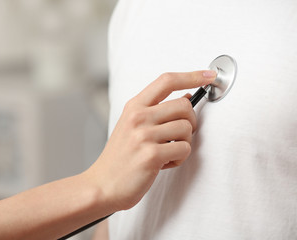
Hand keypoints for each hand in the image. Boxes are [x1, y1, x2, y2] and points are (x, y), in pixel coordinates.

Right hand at [84, 70, 215, 211]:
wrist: (103, 185)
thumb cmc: (120, 157)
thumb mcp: (131, 125)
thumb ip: (156, 110)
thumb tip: (187, 97)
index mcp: (134, 106)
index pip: (166, 81)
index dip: (191, 76)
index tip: (209, 75)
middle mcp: (138, 117)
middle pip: (184, 105)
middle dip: (190, 121)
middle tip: (180, 135)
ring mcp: (144, 135)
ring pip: (186, 128)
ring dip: (184, 143)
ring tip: (167, 152)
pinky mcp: (151, 155)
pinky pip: (184, 149)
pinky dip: (179, 159)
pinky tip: (164, 163)